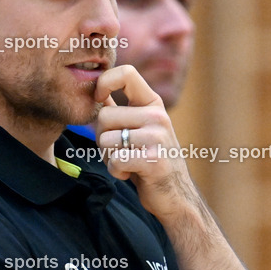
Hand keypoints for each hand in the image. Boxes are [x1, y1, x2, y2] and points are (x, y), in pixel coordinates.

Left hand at [94, 65, 194, 218]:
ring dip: (109, 158)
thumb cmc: (150, 160)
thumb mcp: (138, 128)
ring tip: (128, 162)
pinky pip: (115, 160)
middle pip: (103, 116)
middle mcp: (157, 116)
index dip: (104, 82)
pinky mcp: (153, 160)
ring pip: (106, 140)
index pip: (126, 73)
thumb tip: (95, 88)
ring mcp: (158, 137)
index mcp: (153, 103)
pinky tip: (131, 174)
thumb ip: (118, 109)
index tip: (98, 98)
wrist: (175, 196)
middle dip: (102, 138)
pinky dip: (116, 171)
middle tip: (119, 150)